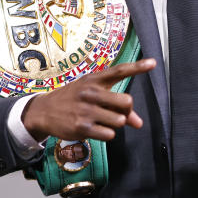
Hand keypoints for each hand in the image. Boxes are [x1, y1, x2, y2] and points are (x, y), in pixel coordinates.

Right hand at [22, 59, 155, 141]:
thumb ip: (116, 105)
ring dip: (115, 124)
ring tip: (101, 121)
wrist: (44, 111)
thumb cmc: (72, 100)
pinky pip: (110, 135)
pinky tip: (94, 129)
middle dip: (126, 111)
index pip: (119, 71)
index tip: (154, 63)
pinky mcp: (82, 127)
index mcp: (94, 80)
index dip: (138, 67)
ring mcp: (86, 110)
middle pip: (127, 102)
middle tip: (116, 113)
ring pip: (119, 121)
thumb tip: (138, 123)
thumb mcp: (91, 95)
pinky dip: (107, 134)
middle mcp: (91, 92)